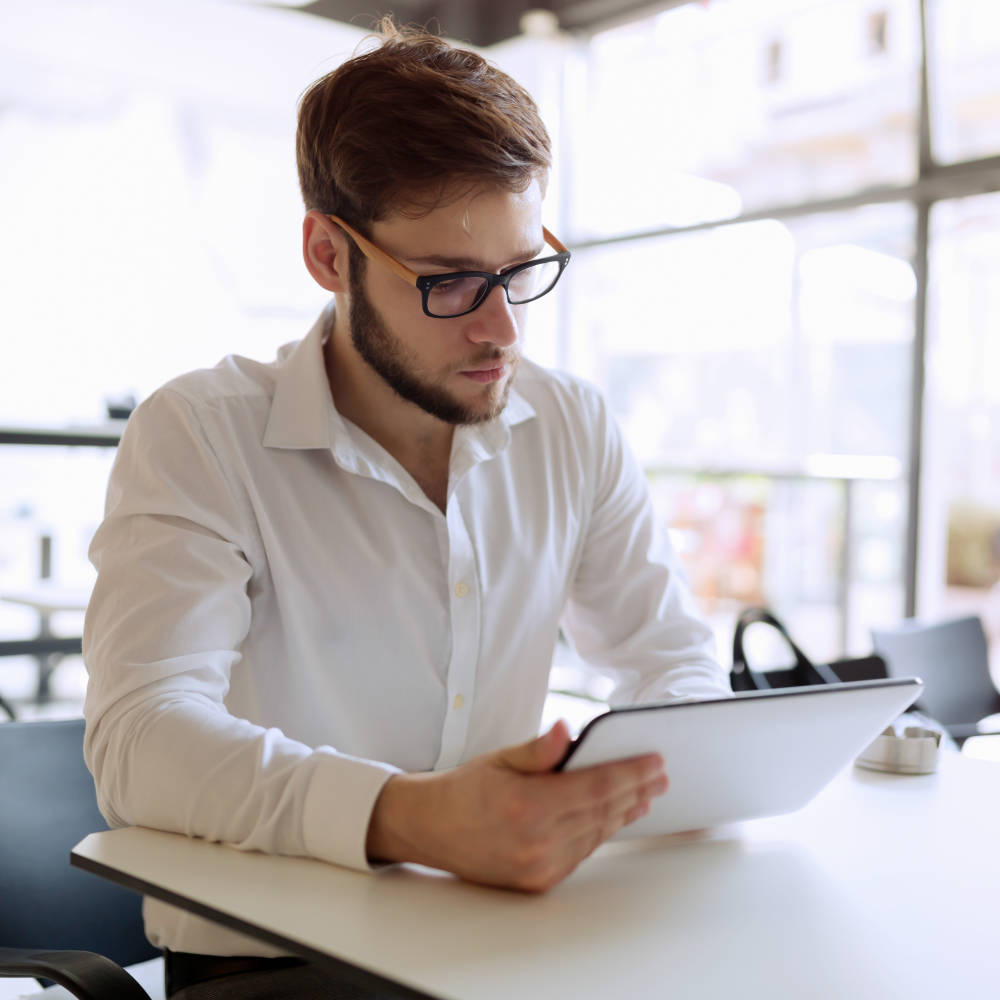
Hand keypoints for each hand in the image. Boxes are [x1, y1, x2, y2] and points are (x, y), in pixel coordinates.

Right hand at [366, 720, 667, 891]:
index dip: (631, 773)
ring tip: (646, 794)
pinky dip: (601, 832)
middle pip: (603, 812)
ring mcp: (538, 866)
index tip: (655, 761)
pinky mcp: (538, 881)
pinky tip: (614, 817)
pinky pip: (581, 852)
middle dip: (637, 791)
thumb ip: (540, 749)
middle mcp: (537, 841)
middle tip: (661, 775)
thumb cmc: (466, 788)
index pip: (596, 787)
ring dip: (625, 813)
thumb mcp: (501, 758)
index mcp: (528, 805)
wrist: (431, 828)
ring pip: (596, 834)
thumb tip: (568, 730)